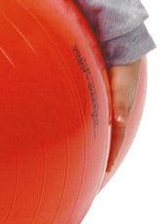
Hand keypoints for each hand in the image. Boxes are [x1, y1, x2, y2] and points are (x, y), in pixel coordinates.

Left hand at [106, 58, 145, 176]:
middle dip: (109, 151)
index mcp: (122, 113)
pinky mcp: (112, 97)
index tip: (106, 169)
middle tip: (102, 168)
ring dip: (107, 140)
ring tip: (99, 152)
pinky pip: (108, 117)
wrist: (123, 54)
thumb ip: (119, 106)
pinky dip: (105, 127)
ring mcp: (117, 104)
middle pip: (115, 136)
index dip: (112, 154)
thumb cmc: (121, 72)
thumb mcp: (120, 90)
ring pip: (111, 127)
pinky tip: (99, 128)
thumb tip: (119, 122)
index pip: (116, 138)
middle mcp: (120, 111)